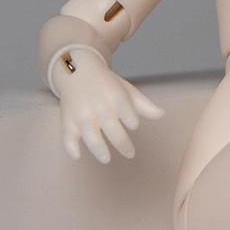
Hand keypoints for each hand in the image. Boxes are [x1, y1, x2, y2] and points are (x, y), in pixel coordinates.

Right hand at [45, 47, 162, 162]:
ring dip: (97, 147)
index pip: (122, 106)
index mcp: (113, 95)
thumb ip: (143, 105)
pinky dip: (70, 146)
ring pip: (89, 133)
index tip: (134, 125)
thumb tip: (162, 115)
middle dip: (121, 142)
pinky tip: (77, 156)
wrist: (77, 70)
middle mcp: (97, 104)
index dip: (128, 116)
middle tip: (130, 153)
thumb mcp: (125, 90)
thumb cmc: (106, 85)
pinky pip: (67, 135)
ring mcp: (82, 113)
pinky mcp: (68, 120)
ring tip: (106, 159)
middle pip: (110, 125)